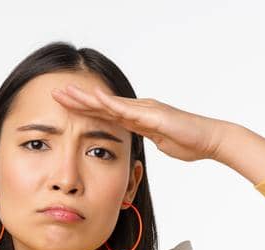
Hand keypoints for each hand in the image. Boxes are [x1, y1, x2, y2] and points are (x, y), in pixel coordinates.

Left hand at [51, 82, 231, 162]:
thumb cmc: (189, 142)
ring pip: (109, 103)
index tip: (64, 106)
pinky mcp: (153, 115)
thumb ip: (145, 138)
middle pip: (102, 104)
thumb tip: (135, 142)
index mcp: (138, 117)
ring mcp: (146, 110)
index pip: (105, 113)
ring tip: (66, 93)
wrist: (210, 139)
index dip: (84, 109)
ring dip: (86, 98)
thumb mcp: (159, 142)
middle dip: (78, 99)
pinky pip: (128, 109)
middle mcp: (139, 109)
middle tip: (55, 93)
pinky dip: (110, 103)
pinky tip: (94, 98)